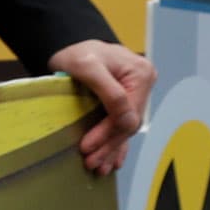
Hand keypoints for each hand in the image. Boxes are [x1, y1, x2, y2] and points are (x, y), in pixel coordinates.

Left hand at [49, 38, 155, 175]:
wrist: (66, 42)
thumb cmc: (75, 52)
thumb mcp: (87, 65)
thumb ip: (110, 92)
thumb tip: (127, 121)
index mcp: (141, 74)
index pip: (127, 114)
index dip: (107, 133)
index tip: (87, 146)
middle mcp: (143, 85)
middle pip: (127, 124)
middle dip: (108, 145)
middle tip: (91, 162)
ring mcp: (136, 93)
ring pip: (124, 129)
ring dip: (111, 149)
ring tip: (98, 167)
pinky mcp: (124, 100)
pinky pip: (121, 125)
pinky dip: (115, 143)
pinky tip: (113, 161)